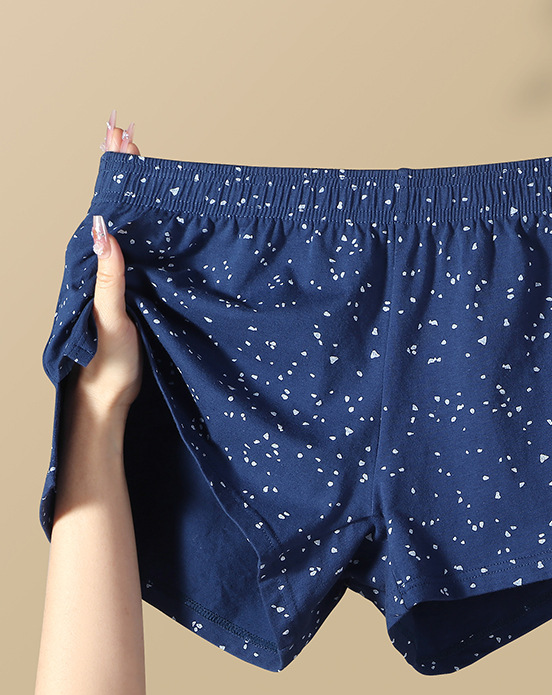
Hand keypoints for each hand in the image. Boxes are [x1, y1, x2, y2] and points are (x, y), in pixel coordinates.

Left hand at [71, 111, 143, 416]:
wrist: (108, 397)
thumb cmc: (107, 365)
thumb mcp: (110, 322)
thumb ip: (108, 279)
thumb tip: (103, 230)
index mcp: (94, 268)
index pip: (103, 208)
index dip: (112, 173)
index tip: (119, 138)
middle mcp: (103, 267)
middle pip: (111, 206)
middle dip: (119, 169)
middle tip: (124, 132)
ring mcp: (120, 277)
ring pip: (124, 222)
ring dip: (129, 188)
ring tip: (134, 155)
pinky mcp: (135, 291)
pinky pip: (138, 246)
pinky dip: (143, 221)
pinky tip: (148, 210)